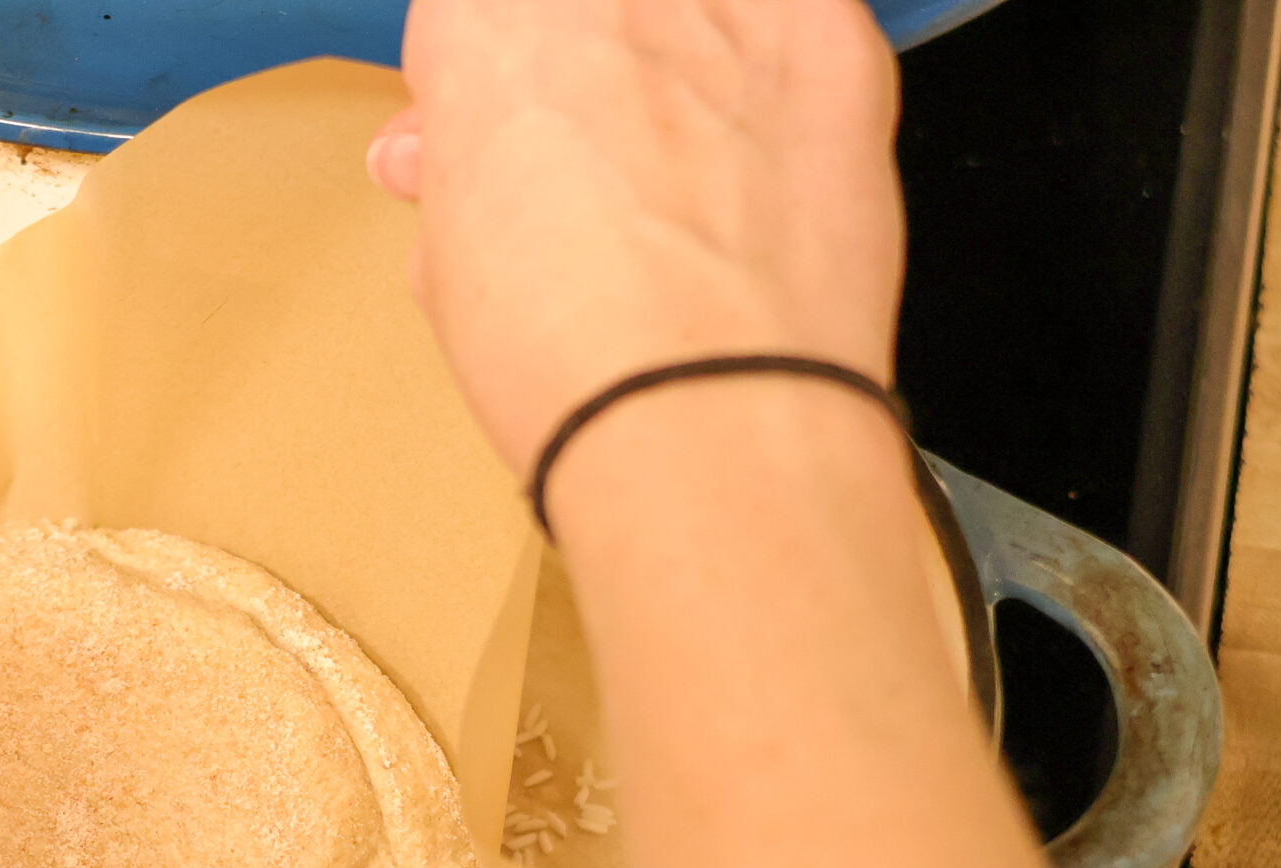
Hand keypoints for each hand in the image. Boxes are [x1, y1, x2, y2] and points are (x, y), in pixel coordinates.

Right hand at [367, 0, 905, 473]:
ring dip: (681, 79)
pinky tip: (762, 176)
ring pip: (694, 20)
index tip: (494, 147)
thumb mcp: (450, 270)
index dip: (482, 96)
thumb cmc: (577, 357)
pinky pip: (797, 29)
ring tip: (683, 191)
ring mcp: (730, 5)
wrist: (708, 413)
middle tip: (585, 175)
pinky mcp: (830, 38)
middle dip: (582, 78)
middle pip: (587, 16)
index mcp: (490, 23)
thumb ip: (456, 181)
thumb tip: (461, 165)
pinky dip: (779, 87)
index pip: (470, 23)